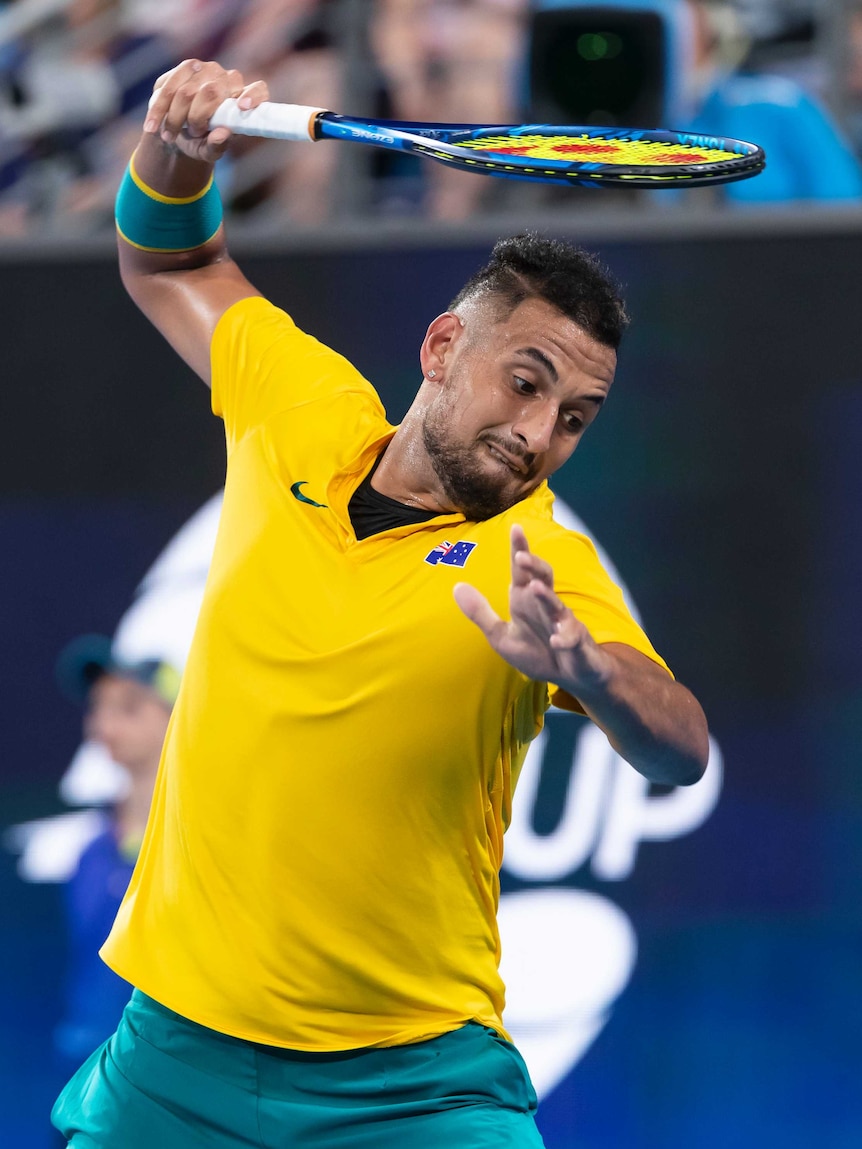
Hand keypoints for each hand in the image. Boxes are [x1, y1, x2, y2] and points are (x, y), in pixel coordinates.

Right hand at [143, 59, 269, 163]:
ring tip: (171, 134)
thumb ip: (217, 146)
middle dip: (197, 117)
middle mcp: (228, 80)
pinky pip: (169, 86)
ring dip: (176, 117)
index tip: (243, 107)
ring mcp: (208, 69)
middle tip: (192, 133)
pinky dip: (159, 109)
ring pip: (187, 91)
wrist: (176, 132)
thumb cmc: (200, 143)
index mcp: (244, 100)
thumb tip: (223, 133)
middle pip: (212, 92)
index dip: (252, 96)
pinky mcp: (186, 67)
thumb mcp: (208, 151)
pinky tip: (152, 126)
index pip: (258, 90)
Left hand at [453, 524, 611, 694]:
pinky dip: (564, 638)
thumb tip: (456, 586)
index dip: (519, 549)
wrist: (569, 675)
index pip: (522, 571)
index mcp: (526, 600)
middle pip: (543, 577)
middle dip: (534, 565)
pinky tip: (555, 640)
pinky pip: (571, 638)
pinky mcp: (576, 642)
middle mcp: (546, 605)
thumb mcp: (500, 635)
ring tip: (534, 587)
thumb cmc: (536, 651)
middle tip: (521, 555)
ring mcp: (563, 623)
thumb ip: (480, 612)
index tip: (515, 527)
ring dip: (546, 596)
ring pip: (557, 605)